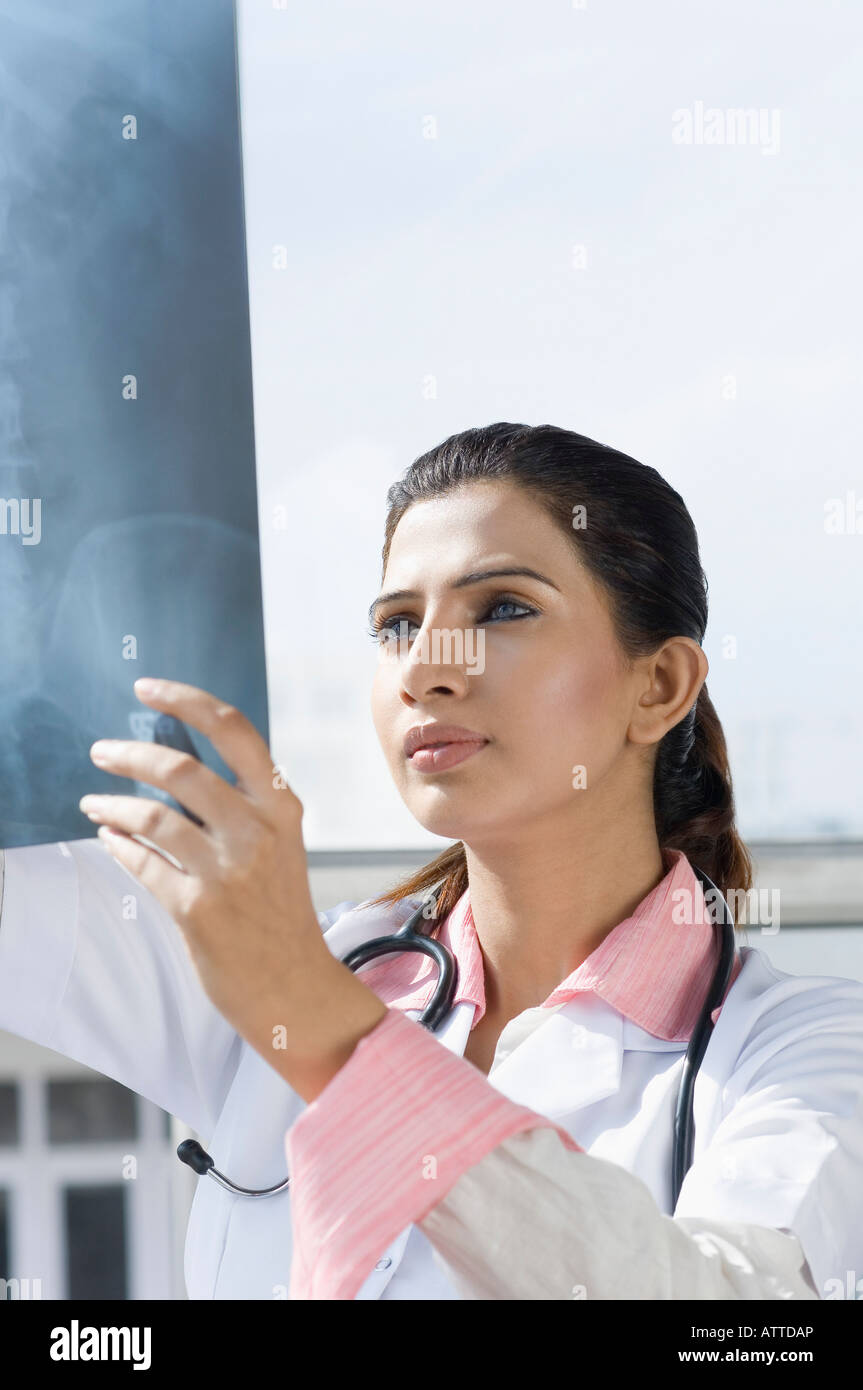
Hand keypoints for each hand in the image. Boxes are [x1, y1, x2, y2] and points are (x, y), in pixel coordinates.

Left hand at [79, 677, 386, 1099]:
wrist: (295, 984)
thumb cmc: (280, 911)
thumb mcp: (280, 844)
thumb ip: (243, 804)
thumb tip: (177, 764)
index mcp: (281, 806)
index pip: (233, 730)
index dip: (185, 700)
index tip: (147, 689)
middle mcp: (258, 831)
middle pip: (181, 768)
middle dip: (128, 755)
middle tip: (102, 751)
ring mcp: (227, 871)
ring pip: (152, 816)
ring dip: (112, 803)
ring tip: (94, 802)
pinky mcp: (197, 909)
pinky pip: (142, 863)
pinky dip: (119, 846)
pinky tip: (109, 839)